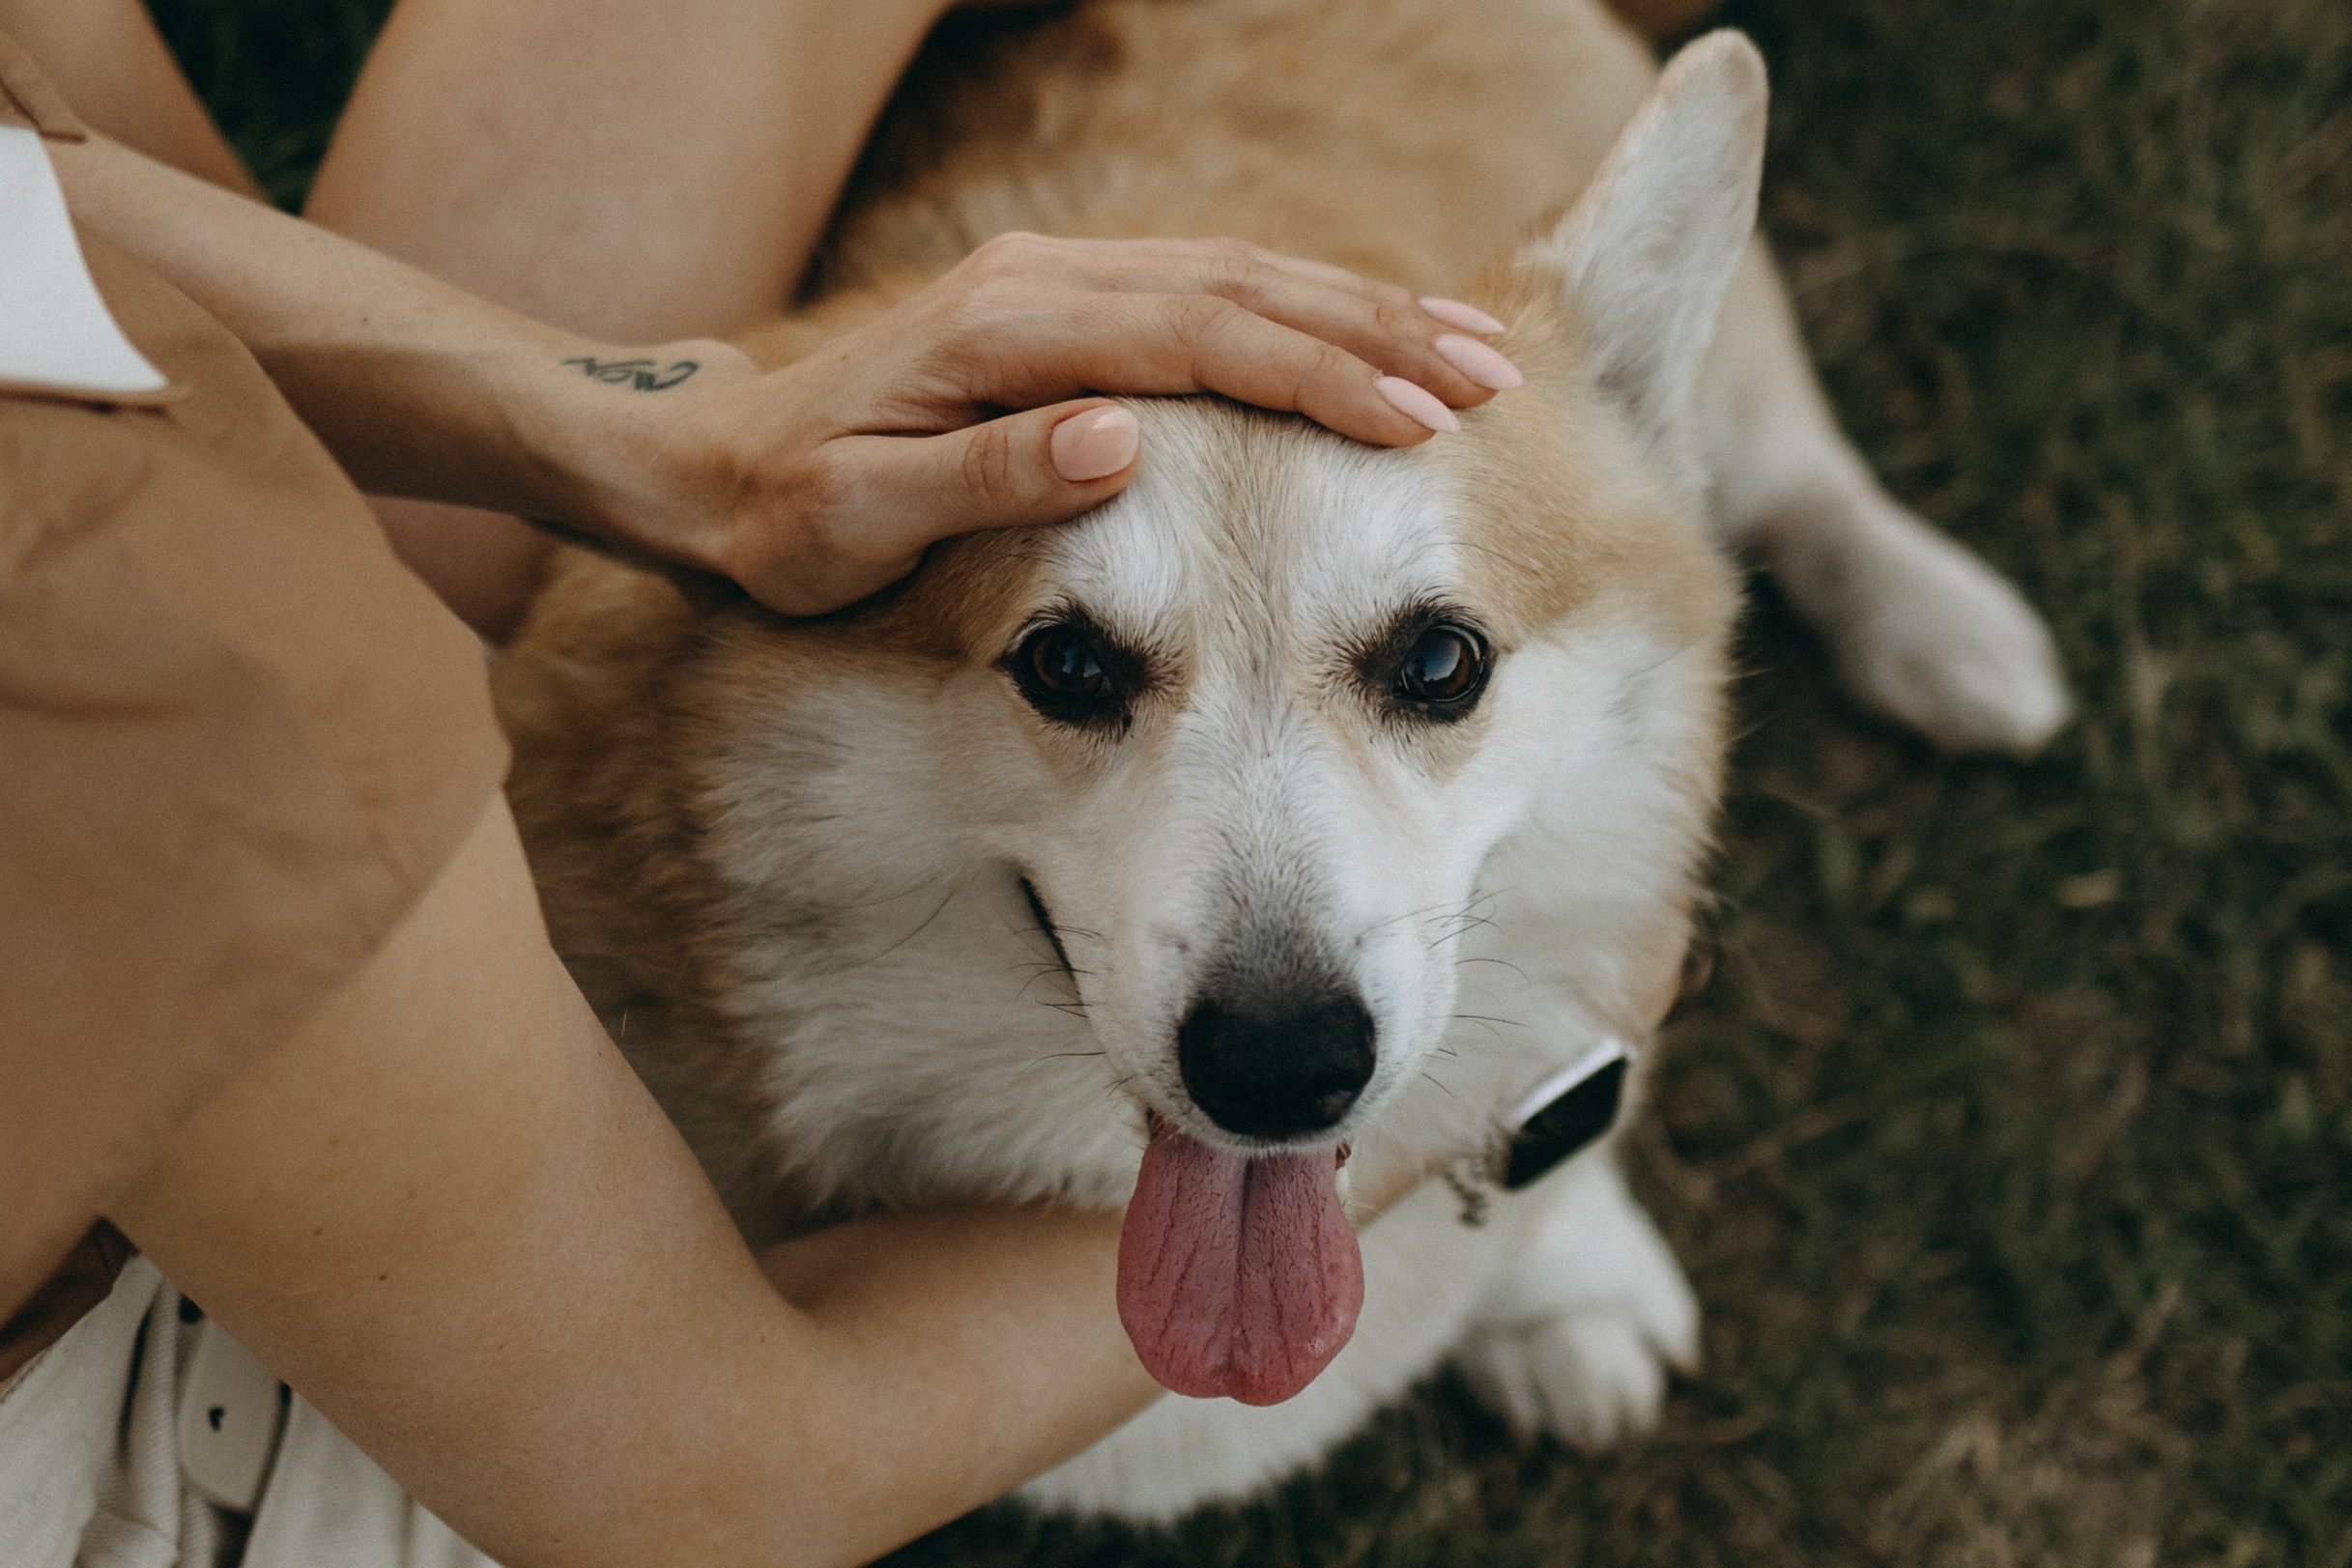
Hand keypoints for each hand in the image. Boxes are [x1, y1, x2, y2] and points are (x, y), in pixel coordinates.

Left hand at [565, 232, 1522, 614]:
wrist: (706, 469)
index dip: (1314, 376)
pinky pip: (1204, 294)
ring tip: (1466, 350)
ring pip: (1236, 278)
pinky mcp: (1063, 308)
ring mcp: (1054, 284)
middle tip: (1488, 380)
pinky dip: (1296, 314)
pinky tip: (1362, 338)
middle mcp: (1040, 282)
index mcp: (1004, 329)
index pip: (1193, 340)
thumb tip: (1124, 440)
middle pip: (1240, 288)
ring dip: (1355, 311)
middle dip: (1373, 332)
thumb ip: (990, 478)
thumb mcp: (861, 519)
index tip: (1417, 419)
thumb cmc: (782, 517)